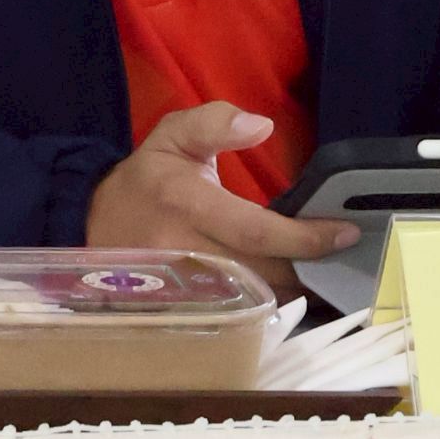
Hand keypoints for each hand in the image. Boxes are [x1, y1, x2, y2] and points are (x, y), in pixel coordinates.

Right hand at [85, 102, 357, 294]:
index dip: (304, 237)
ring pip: (253, 300)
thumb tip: (261, 125)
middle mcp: (184, 252)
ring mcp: (182, 290)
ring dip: (295, 292)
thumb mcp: (173, 135)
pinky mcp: (182, 311)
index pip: (255, 230)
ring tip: (330, 277)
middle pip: (262, 274)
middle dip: (308, 269)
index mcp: (186, 204)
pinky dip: (269, 307)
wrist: (93, 222)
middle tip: (346, 261)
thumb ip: (214, 122)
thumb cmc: (147, 178)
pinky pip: (236, 316)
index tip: (344, 234)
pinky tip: (294, 295)